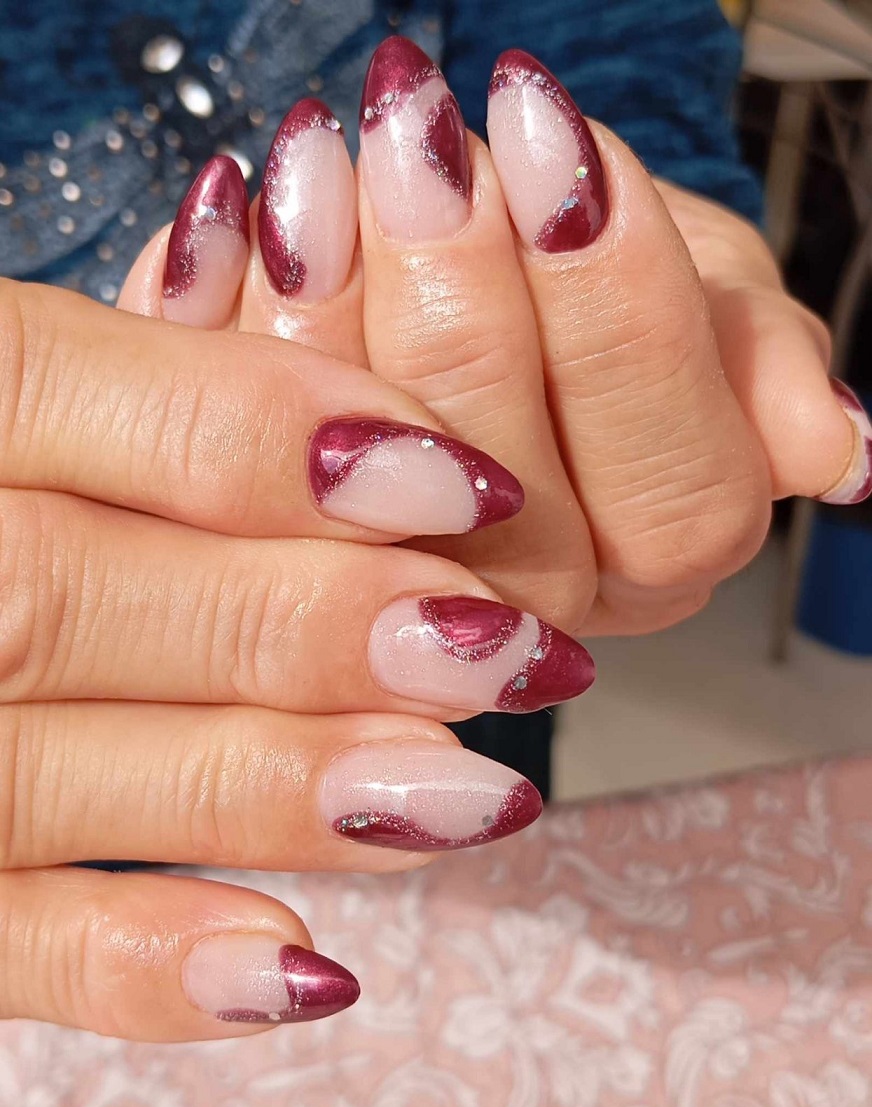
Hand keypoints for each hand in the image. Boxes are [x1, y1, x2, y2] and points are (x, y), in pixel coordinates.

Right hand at [0, 279, 597, 1038]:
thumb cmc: (8, 485)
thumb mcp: (37, 394)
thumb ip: (163, 398)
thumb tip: (386, 436)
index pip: (56, 390)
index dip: (264, 435)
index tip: (462, 480)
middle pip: (62, 592)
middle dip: (304, 622)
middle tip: (500, 648)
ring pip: (45, 769)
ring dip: (277, 787)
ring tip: (466, 794)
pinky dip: (145, 966)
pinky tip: (306, 965)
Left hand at [121, 40, 870, 638]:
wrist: (496, 278)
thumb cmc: (606, 284)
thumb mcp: (711, 297)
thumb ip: (756, 363)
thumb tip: (830, 449)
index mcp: (659, 547)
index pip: (678, 487)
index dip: (624, 319)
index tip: (567, 155)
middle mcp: (536, 599)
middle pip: (516, 508)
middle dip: (470, 314)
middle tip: (426, 152)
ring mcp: (401, 582)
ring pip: (367, 505)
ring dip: (337, 317)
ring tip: (325, 163)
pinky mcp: (284, 532)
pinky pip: (244, 463)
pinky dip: (225, 327)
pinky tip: (232, 219)